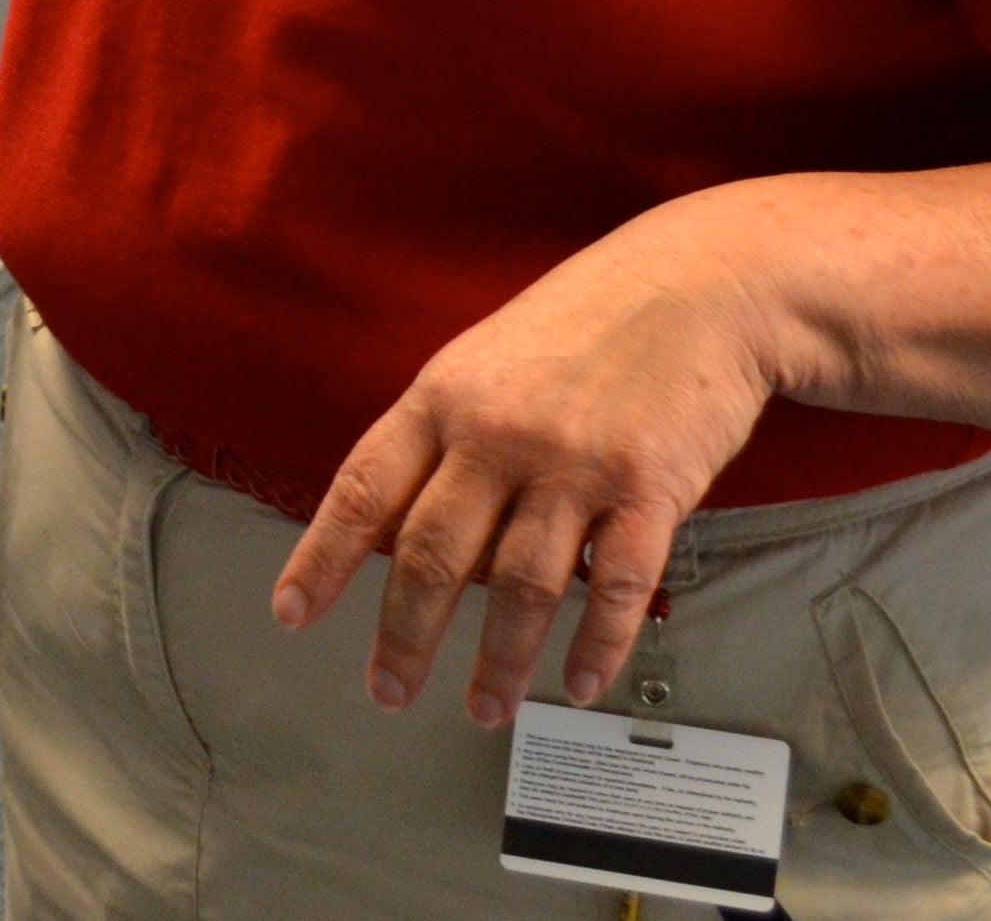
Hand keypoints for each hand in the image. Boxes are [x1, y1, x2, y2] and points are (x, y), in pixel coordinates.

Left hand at [268, 199, 789, 727]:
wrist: (698, 283)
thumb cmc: (585, 323)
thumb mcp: (484, 360)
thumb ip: (440, 437)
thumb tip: (394, 526)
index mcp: (444, 398)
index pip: (363, 490)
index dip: (322, 558)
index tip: (292, 613)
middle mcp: (498, 434)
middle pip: (433, 556)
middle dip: (404, 637)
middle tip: (388, 691)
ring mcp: (574, 464)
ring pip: (519, 588)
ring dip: (498, 663)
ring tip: (483, 707)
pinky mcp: (649, 488)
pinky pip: (614, 587)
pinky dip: (595, 646)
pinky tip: (580, 682)